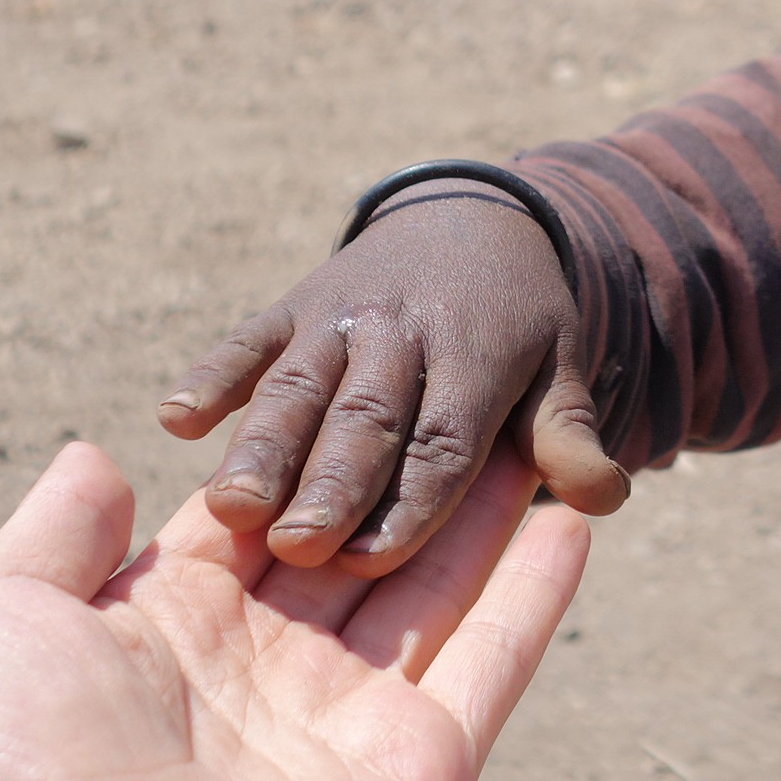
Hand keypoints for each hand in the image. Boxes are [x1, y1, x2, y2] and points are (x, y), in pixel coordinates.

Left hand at [0, 440, 586, 780]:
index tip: (368, 371)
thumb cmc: (4, 772)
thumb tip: (100, 453)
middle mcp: (269, 668)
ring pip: (435, 589)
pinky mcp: (414, 769)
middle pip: (363, 538)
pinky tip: (573, 520)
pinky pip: (488, 665)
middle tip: (477, 383)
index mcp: (174, 625)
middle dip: (415, 466)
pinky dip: (535, 594)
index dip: (317, 443)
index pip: (270, 510)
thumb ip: (55, 533)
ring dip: (489, 511)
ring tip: (541, 427)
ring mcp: (347, 720)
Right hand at [160, 186, 629, 570]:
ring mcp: (341, 314)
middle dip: (334, 480)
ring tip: (230, 505)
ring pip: (300, 384)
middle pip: (368, 417)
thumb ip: (566, 436)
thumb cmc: (518, 326)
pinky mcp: (289, 304)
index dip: (414, 498)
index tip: (377, 561)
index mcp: (479, 357)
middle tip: (300, 545)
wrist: (473, 219)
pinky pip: (247, 339)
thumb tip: (604, 497)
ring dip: (263, 442)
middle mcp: (407, 333)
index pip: (446, 440)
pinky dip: (213, 373)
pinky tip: (176, 418)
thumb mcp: (559, 369)